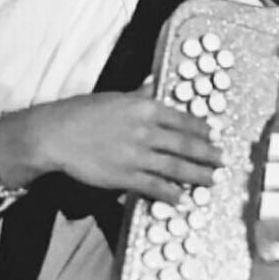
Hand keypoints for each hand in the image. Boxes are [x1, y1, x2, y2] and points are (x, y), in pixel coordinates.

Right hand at [0, 87, 222, 203]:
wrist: (56, 134)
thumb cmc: (82, 113)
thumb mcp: (116, 96)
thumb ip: (140, 92)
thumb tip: (155, 82)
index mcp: (146, 107)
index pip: (184, 120)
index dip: (202, 130)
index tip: (213, 135)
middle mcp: (146, 131)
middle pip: (186, 145)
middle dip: (208, 155)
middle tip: (222, 160)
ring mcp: (137, 155)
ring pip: (177, 168)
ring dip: (198, 175)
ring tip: (211, 180)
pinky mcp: (125, 177)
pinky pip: (155, 187)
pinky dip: (171, 193)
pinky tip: (182, 198)